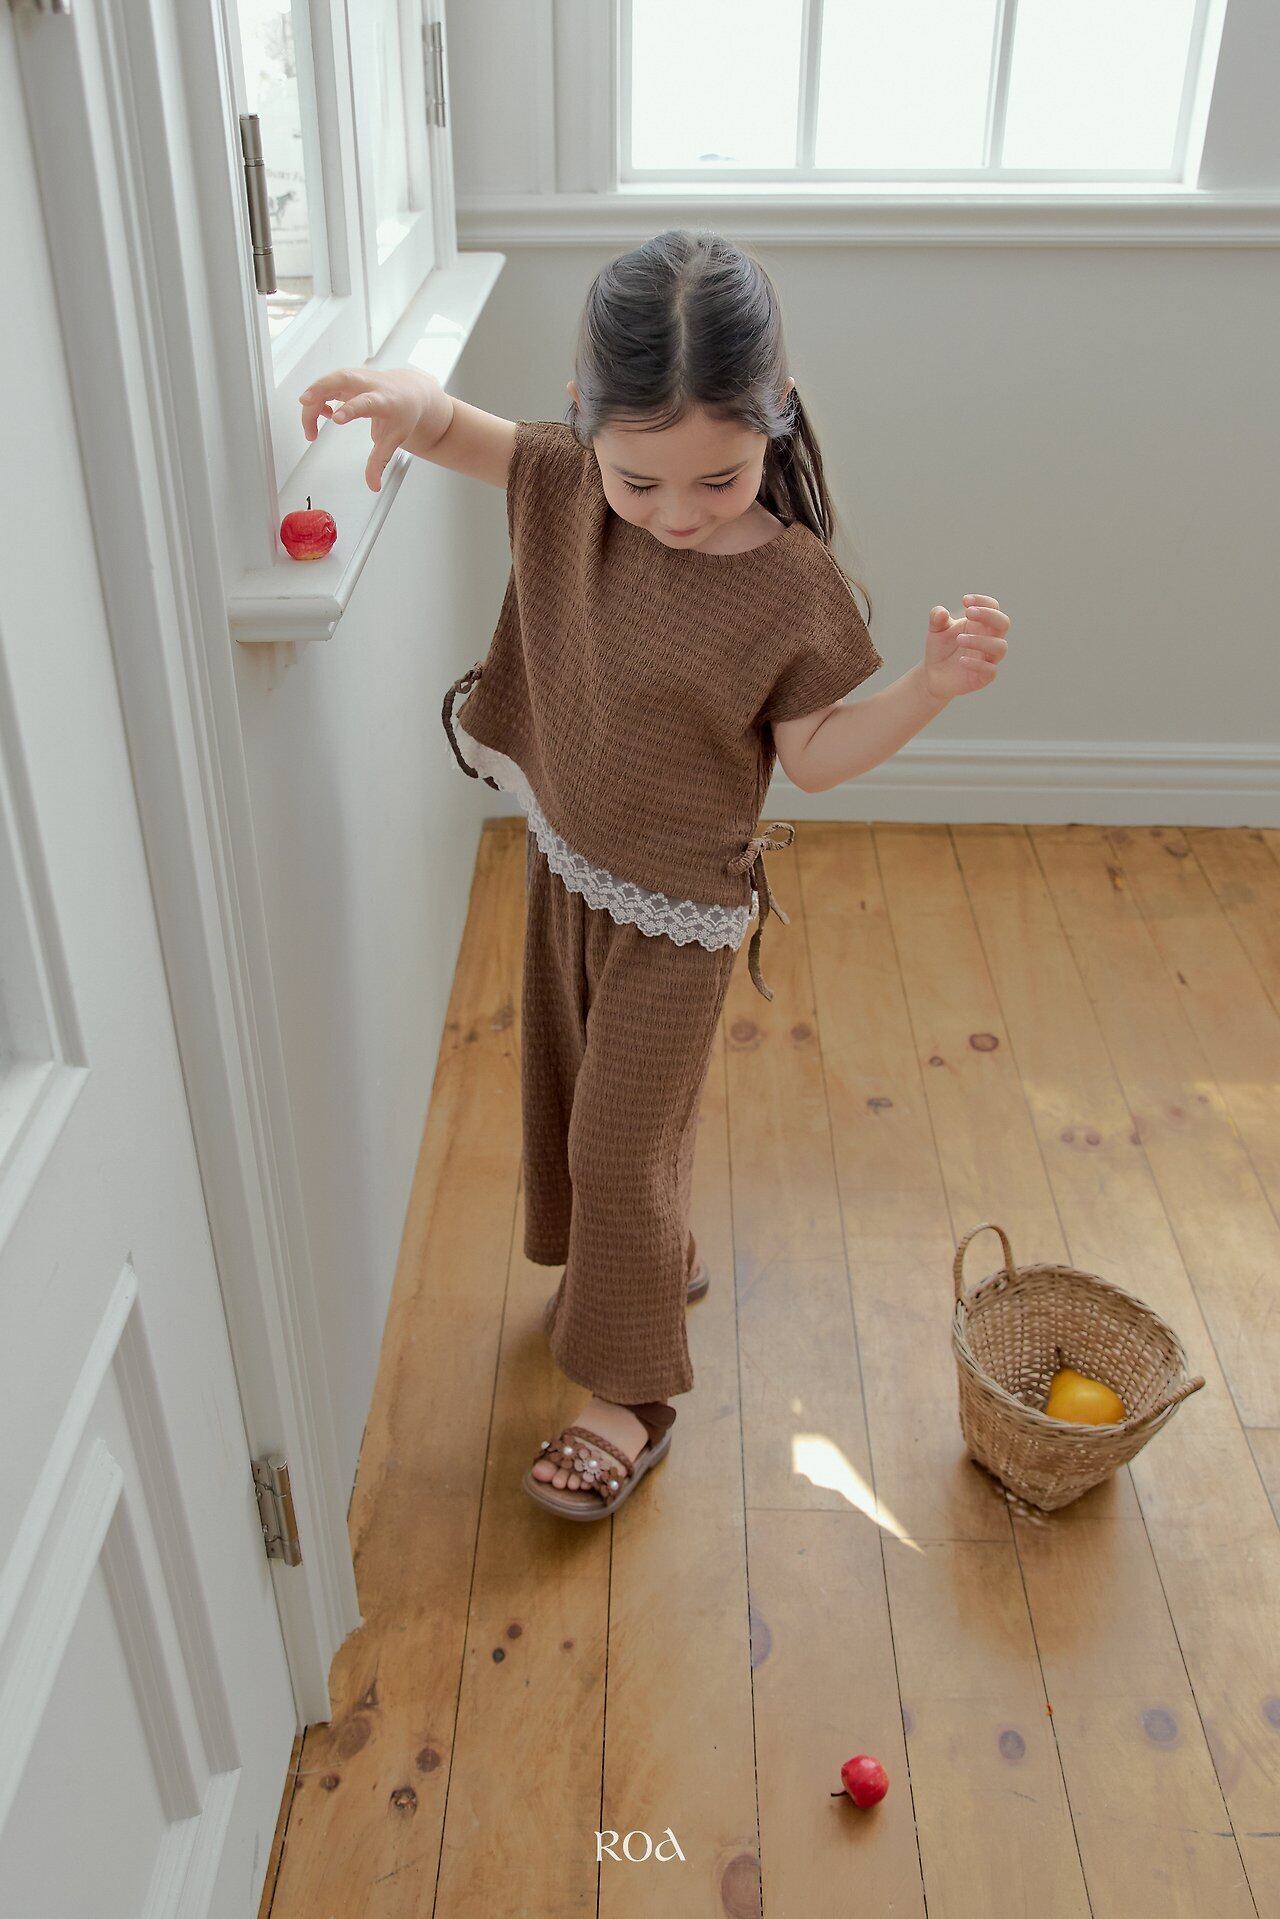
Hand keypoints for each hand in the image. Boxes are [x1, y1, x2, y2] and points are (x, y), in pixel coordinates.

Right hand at [297, 365, 437, 491]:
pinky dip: (319, 397)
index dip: (349, 410)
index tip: (335, 419)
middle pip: (342, 379)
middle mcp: (369, 384)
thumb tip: (373, 485)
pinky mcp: (347, 378)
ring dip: (314, 396)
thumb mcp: (395, 438)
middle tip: (304, 402)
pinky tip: (322, 413)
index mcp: (384, 400)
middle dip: (321, 388)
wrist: (409, 392)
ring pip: (330, 380)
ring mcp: (357, 378)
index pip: (365, 402)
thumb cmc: (402, 411)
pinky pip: (328, 384)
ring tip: (309, 425)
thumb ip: (380, 461)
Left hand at [922, 595, 1010, 701]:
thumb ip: (936, 618)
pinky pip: (990, 670)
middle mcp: (989, 639)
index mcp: (981, 624)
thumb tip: (941, 612)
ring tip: (959, 639)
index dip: (983, 601)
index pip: (993, 607)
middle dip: (989, 615)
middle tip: (968, 612)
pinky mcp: (984, 677)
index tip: (965, 600)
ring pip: (1000, 646)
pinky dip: (977, 664)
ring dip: (980, 640)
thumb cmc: (940, 649)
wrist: (933, 675)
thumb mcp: (935, 630)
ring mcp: (989, 658)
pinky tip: (961, 660)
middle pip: (1004, 623)